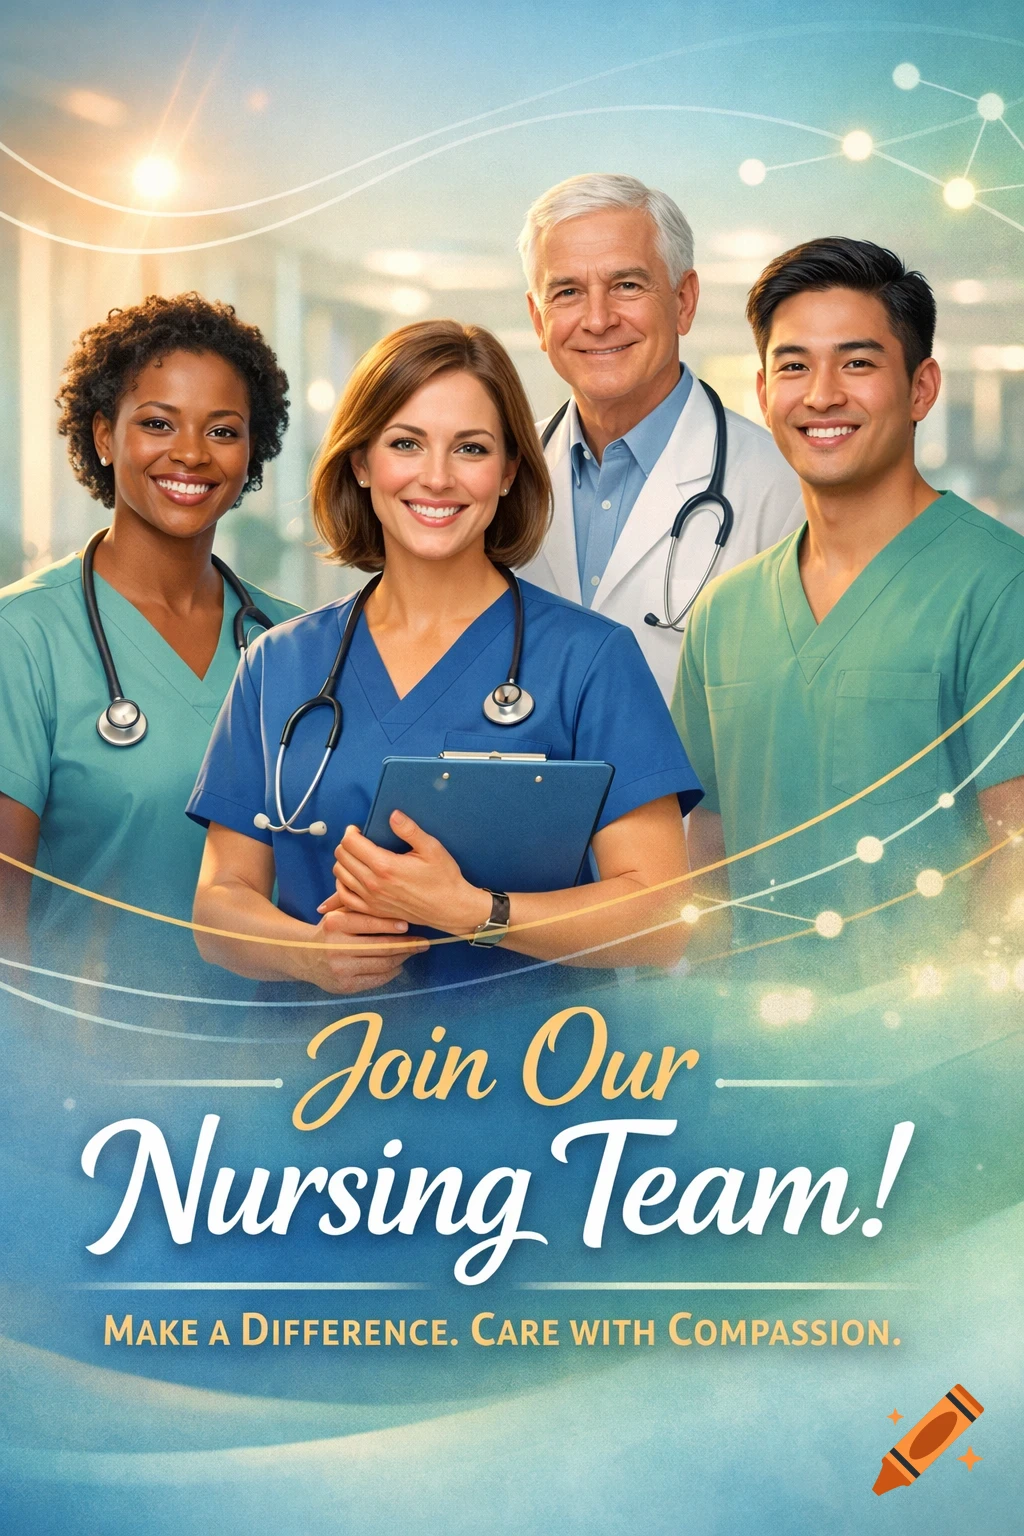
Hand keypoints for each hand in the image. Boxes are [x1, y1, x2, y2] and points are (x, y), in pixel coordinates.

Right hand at [294, 897, 427, 993]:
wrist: (305, 956)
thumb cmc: (331, 930)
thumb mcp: (339, 913)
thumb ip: (362, 906)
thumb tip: (397, 903)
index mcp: (335, 924)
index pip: (369, 923)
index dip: (391, 924)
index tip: (408, 924)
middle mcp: (336, 947)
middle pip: (381, 947)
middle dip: (406, 945)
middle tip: (423, 942)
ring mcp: (340, 969)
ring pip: (382, 965)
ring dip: (402, 958)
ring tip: (412, 951)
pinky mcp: (345, 986)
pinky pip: (376, 980)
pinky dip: (392, 973)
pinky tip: (399, 965)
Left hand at [331, 811, 490, 933]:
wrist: (450, 908)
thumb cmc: (444, 878)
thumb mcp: (431, 848)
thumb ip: (409, 830)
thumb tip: (393, 815)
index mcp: (385, 865)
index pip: (351, 843)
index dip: (351, 832)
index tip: (358, 829)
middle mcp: (373, 883)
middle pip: (342, 857)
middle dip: (346, 844)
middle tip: (358, 840)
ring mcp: (372, 899)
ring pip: (340, 875)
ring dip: (343, 862)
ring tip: (356, 856)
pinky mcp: (374, 910)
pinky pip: (345, 897)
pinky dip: (342, 884)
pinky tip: (350, 877)